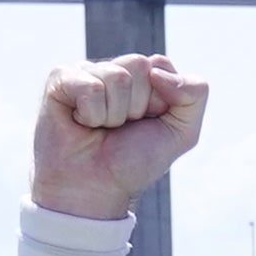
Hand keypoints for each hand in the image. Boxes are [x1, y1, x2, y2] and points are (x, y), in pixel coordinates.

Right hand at [30, 54, 204, 217]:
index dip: (159, 101)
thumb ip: (195, 94)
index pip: (162, 66)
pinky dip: (91, 114)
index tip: (146, 124)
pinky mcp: (61, 78)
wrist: (94, 190)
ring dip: (113, 115)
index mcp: (145, 78)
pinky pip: (89, 86)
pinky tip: (81, 123)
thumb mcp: (181, 133)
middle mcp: (116, 70)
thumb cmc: (133, 162)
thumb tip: (157, 68)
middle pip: (140, 66)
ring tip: (100, 128)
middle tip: (120, 129)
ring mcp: (87, 71)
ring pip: (116, 77)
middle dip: (136, 107)